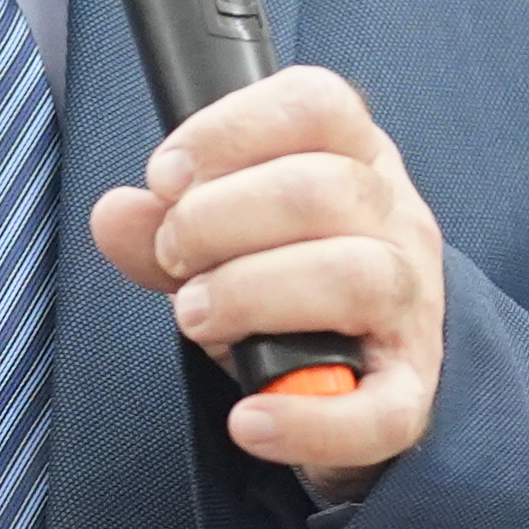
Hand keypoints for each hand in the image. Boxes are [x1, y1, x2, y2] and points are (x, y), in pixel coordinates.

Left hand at [85, 62, 444, 491]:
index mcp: (355, 161)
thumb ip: (167, 223)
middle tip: (173, 255)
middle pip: (323, 189)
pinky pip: (379, 412)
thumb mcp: (225, 240)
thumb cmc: (290, 285)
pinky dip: (307, 422)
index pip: (318, 106)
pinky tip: (249, 421)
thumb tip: (117, 213)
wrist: (364, 373)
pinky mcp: (410, 395)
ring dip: (252, 294)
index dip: (231, 130)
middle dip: (218, 219)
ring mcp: (411, 308)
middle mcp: (396, 223)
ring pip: (355, 278)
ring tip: (196, 315)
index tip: (165, 175)